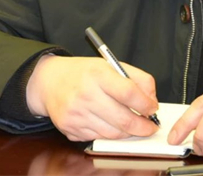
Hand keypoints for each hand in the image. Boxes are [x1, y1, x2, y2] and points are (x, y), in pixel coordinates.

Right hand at [25, 55, 158, 141]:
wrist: (49, 82)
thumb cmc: (84, 73)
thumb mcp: (111, 65)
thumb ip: (137, 78)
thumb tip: (151, 100)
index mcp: (98, 74)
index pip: (129, 93)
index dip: (146, 104)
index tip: (153, 108)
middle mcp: (86, 94)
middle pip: (123, 119)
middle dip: (143, 127)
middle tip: (151, 126)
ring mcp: (76, 114)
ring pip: (112, 133)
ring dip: (128, 133)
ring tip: (135, 126)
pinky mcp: (70, 129)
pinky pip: (98, 138)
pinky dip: (110, 135)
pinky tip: (112, 125)